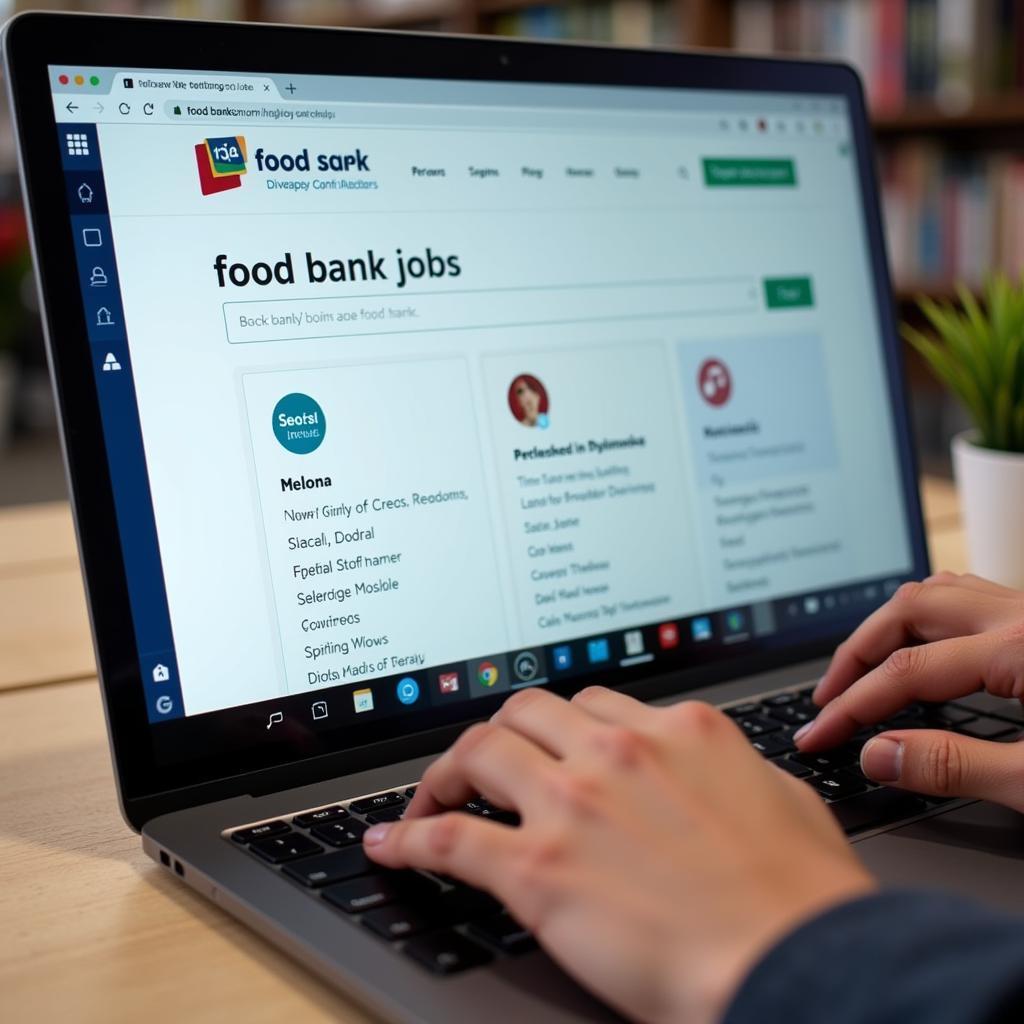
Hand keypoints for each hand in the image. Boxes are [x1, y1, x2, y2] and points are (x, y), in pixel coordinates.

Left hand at [363, 687, 872, 1023]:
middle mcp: (617, 751)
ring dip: (448, 771)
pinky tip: (392, 845)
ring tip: (434, 794)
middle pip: (527, 712)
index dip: (563, 728)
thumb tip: (720, 769)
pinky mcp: (538, 868)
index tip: (549, 745)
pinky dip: (412, 835)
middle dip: (502, 733)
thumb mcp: (784, 799)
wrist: (794, 957)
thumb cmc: (800, 893)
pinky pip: (451, 837)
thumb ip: (736, 770)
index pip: (594, 704)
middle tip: (486, 764)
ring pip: (481, 751)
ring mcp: (573, 804)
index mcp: (677, 731)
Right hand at [798, 573, 1023, 808]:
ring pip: (941, 592)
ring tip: (864, 668)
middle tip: (829, 697)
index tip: (819, 735)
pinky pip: (972, 598)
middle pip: (910, 609)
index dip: (853, 706)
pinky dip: (932, 619)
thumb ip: (957, 767)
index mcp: (1021, 649)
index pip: (907, 671)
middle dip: (858, 652)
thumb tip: (877, 756)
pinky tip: (925, 647)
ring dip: (891, 627)